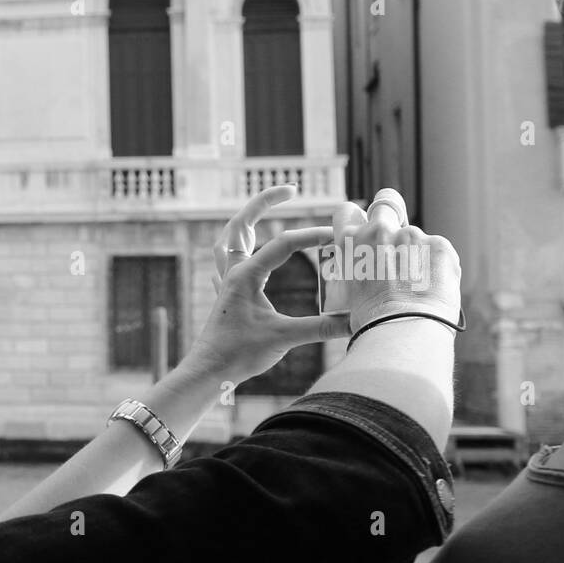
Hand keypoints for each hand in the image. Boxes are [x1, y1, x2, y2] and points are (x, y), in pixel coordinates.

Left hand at [185, 185, 351, 385]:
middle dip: (262, 202)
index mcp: (244, 276)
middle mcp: (232, 273)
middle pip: (240, 225)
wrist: (208, 373)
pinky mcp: (225, 296)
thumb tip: (355, 322)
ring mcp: (225, 283)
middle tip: (290, 189)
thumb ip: (320, 328)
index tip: (336, 236)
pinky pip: (226, 262)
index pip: (282, 244)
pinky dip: (237, 249)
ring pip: (228, 240)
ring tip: (264, 210)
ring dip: (245, 222)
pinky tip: (246, 253)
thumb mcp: (283, 339)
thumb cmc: (238, 354)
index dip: (311, 236)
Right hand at [327, 194, 461, 334]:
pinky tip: (431, 289)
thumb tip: (371, 271)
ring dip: (415, 252)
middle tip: (396, 239)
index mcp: (349, 243)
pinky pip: (437, 250)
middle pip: (386, 202)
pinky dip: (436, 266)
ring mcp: (410, 235)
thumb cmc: (372, 322)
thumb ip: (359, 269)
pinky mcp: (439, 245)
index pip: (346, 212)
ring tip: (415, 286)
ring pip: (414, 236)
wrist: (402, 332)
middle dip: (391, 214)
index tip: (362, 226)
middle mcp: (378, 231)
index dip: (354, 218)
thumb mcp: (350, 292)